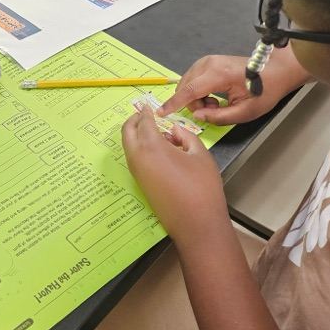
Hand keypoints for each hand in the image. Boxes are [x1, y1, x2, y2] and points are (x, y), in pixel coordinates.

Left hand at [122, 106, 229, 250]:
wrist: (196, 223)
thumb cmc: (202, 187)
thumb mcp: (199, 154)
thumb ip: (185, 136)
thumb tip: (174, 131)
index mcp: (151, 146)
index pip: (144, 122)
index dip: (146, 112)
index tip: (147, 106)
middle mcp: (137, 158)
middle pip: (127, 132)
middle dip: (133, 121)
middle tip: (143, 115)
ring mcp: (136, 172)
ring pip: (129, 146)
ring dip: (136, 135)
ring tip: (156, 133)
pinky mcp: (140, 184)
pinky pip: (134, 159)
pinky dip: (140, 149)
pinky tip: (158, 151)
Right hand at [158, 47, 310, 124]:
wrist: (274, 70)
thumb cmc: (264, 91)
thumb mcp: (245, 112)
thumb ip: (219, 117)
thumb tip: (198, 116)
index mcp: (218, 75)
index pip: (189, 91)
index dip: (174, 104)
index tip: (161, 113)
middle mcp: (208, 64)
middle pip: (186, 88)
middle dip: (193, 104)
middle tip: (214, 110)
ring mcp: (207, 60)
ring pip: (187, 84)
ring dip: (196, 98)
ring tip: (216, 103)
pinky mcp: (208, 61)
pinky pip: (192, 79)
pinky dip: (198, 91)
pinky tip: (213, 95)